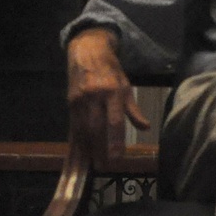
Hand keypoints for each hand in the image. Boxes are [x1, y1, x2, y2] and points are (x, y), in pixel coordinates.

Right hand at [66, 29, 148, 161]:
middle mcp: (95, 95)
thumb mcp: (125, 85)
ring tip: (94, 163)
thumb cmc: (110, 69)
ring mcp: (80, 98)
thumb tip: (145, 127)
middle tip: (104, 166)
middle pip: (96, 128)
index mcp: (112, 91)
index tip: (117, 159)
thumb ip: (133, 109)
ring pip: (83, 128)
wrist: (87, 50)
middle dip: (99, 149)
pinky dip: (78, 139)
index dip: (115, 141)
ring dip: (88, 148)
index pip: (114, 121)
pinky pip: (74, 124)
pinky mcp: (70, 101)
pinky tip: (82, 150)